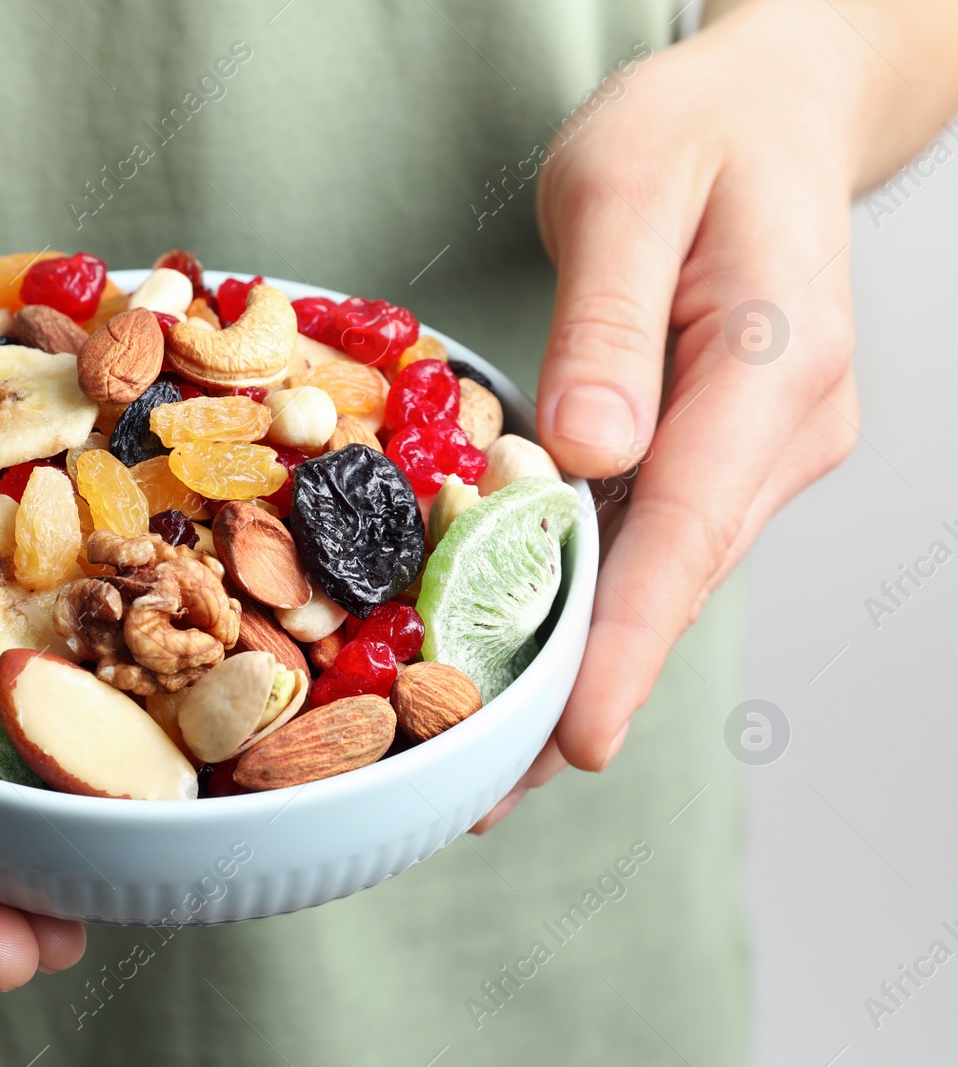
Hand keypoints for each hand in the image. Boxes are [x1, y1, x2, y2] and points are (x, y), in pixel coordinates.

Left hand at [474, 0, 876, 829]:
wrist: (768, 111)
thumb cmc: (693, 132)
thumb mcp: (627, 191)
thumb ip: (607, 321)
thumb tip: (590, 452)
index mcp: (773, 363)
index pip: (691, 524)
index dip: (629, 640)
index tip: (574, 738)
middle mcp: (783, 427)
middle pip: (675, 575)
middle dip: (585, 683)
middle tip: (483, 786)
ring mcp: (761, 446)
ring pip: (664, 570)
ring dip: (583, 658)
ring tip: (487, 752)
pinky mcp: (724, 448)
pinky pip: (654, 536)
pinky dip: (591, 598)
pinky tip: (528, 649)